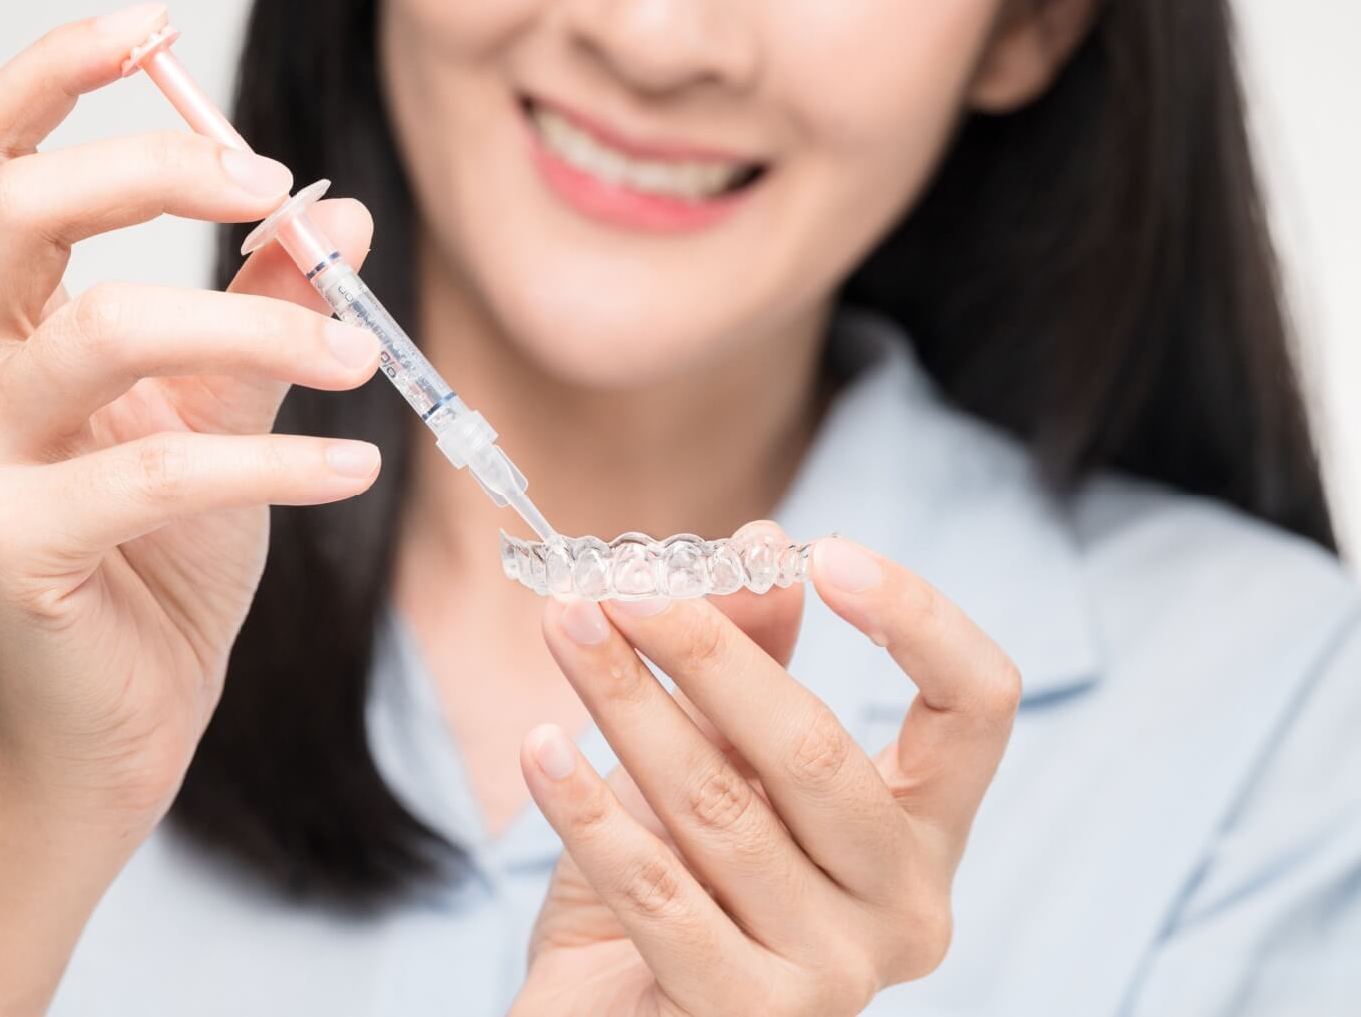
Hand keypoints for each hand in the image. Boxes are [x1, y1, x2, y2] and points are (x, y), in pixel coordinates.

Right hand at [0, 5, 382, 826]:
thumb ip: (265, 311)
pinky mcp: (6, 546)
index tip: (156, 27)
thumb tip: (334, 212)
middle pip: (22, 211)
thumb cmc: (162, 559)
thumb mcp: (223, 412)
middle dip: (159, 172)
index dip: (58, 76)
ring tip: (355, 356)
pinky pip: (156, 469)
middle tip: (274, 191)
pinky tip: (352, 468)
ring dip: (255, 325)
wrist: (123, 718)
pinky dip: (276, 459)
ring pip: (103, 330)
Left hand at [514, 523, 1021, 1015]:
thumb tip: (763, 547)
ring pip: (720, 807)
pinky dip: (588, 810)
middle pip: (819, 749)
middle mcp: (903, 907)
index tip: (828, 553)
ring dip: (628, 704)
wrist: (614, 1015)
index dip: (918, 619)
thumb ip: (752, 663)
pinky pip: (655, 891)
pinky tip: (541, 746)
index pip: (975, 709)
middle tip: (624, 585)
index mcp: (921, 833)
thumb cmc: (680, 881)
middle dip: (708, 651)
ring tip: (567, 628)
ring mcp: (835, 974)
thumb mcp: (721, 761)